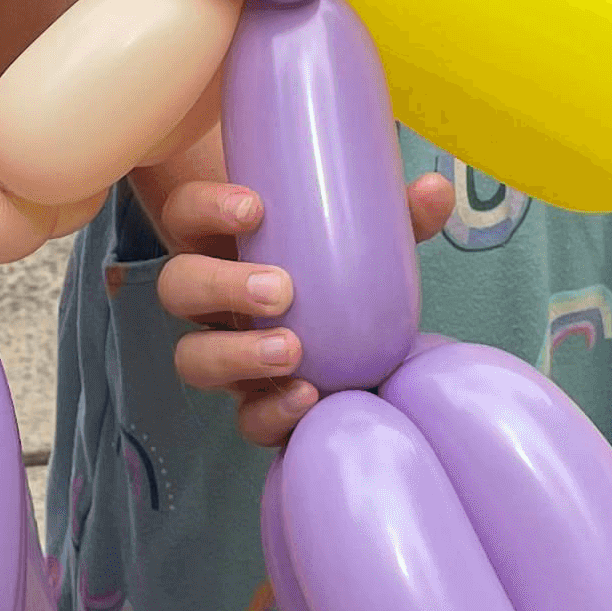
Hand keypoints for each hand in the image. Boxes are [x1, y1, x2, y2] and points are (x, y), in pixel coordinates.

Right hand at [151, 168, 456, 447]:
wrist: (348, 336)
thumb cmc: (337, 266)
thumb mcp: (360, 234)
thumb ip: (396, 215)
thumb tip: (434, 191)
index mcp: (222, 241)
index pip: (186, 214)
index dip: (206, 207)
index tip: (255, 206)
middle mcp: (211, 299)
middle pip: (177, 288)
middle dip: (222, 286)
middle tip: (280, 289)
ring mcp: (225, 354)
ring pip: (193, 358)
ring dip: (236, 355)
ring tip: (292, 351)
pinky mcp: (253, 404)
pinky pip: (244, 419)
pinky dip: (272, 412)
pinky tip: (308, 398)